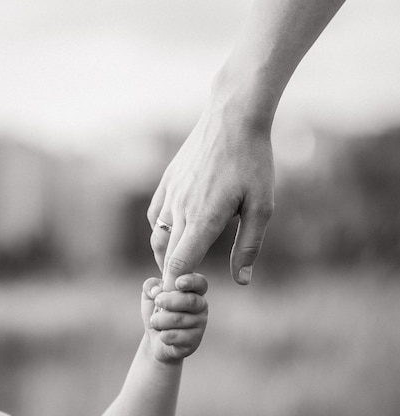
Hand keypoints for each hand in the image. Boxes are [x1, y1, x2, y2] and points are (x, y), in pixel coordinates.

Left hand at [142, 273, 207, 362]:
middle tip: (158, 301)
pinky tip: (164, 335)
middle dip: (169, 301)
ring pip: (179, 319)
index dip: (191, 281)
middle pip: (190, 301)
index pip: (200, 282)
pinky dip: (164, 335)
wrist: (155, 339)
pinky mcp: (195, 340)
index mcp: (193, 289)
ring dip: (160, 320)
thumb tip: (157, 291)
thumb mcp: (149, 294)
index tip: (178, 283)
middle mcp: (201, 305)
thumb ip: (150, 285)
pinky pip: (176, 336)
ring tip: (155, 322)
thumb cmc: (157, 311)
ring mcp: (200, 323)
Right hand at [148, 97, 274, 288]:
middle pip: (166, 256)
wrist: (233, 117)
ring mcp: (171, 194)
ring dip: (165, 256)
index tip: (183, 298)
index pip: (180, 265)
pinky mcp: (167, 181)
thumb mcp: (261, 207)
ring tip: (179, 266)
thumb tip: (242, 281)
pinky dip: (161, 232)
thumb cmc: (253, 162)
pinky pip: (155, 215)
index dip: (178, 287)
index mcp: (204, 219)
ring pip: (157, 237)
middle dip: (171, 278)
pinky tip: (174, 234)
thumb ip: (249, 246)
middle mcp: (181, 209)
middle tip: (182, 291)